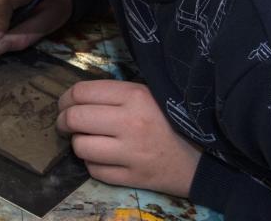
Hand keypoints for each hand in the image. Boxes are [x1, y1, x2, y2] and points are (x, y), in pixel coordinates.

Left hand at [57, 79, 201, 196]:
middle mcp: (130, 123)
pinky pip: (95, 170)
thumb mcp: (150, 95)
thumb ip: (116, 94)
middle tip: (65, 123)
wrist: (207, 158)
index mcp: (135, 96)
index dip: (66, 98)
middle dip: (63, 121)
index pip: (81, 93)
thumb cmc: (174, 122)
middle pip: (75, 118)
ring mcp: (132, 153)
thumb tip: (78, 97)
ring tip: (86, 140)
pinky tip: (101, 158)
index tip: (65, 104)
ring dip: (77, 143)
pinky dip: (92, 164)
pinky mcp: (134, 177)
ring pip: (80, 147)